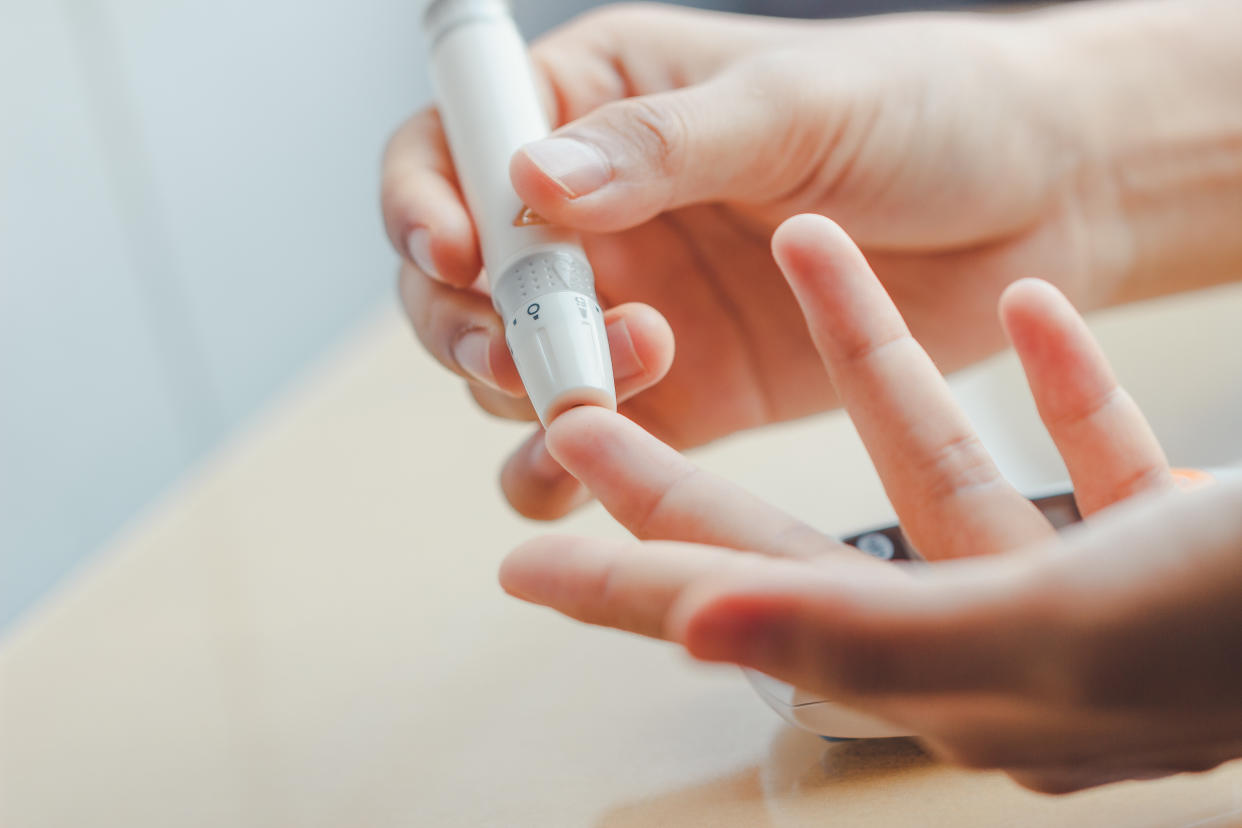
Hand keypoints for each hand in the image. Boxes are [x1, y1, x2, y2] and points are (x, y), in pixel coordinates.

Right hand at [384, 4, 1126, 517]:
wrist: (1036, 202)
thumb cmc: (923, 110)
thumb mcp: (792, 105)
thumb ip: (659, 149)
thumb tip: (528, 182)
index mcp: (599, 105)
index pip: (452, 146)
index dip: (425, 202)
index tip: (458, 250)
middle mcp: (593, 214)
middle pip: (460, 279)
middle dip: (471, 320)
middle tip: (529, 347)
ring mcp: (627, 309)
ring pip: (507, 370)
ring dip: (527, 390)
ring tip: (617, 380)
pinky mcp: (676, 398)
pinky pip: (579, 450)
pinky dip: (558, 471)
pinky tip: (584, 466)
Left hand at [500, 215, 1241, 792]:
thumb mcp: (1059, 630)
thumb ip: (868, 636)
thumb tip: (697, 629)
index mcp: (954, 680)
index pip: (745, 620)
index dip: (628, 582)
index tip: (519, 546)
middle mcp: (999, 649)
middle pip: (803, 545)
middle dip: (695, 475)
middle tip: (584, 415)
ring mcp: (1082, 591)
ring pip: (946, 460)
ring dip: (885, 355)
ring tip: (816, 252)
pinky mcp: (1164, 539)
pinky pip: (1083, 447)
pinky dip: (1041, 380)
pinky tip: (1015, 310)